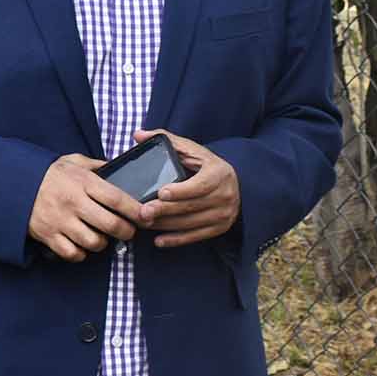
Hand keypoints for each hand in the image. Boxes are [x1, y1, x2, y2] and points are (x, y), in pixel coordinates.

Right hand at [27, 154, 144, 260]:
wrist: (14, 183)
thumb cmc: (49, 174)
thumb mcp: (73, 161)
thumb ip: (97, 166)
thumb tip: (120, 168)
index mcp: (83, 182)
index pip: (117, 199)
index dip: (136, 210)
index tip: (146, 216)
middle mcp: (73, 202)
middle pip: (111, 225)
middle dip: (127, 231)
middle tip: (128, 230)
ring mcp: (60, 221)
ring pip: (94, 242)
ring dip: (103, 243)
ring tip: (102, 236)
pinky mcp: (49, 235)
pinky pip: (73, 254)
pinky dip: (81, 253)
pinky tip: (82, 244)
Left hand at [134, 129, 240, 247]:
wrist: (238, 185)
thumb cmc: (208, 166)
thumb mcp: (192, 150)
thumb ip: (166, 140)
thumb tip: (138, 135)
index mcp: (219, 173)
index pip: (200, 185)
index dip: (181, 191)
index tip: (161, 192)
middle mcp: (225, 195)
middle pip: (191, 206)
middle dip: (165, 210)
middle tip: (143, 211)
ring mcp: (223, 214)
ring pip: (191, 223)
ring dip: (166, 225)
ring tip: (144, 223)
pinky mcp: (219, 228)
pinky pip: (195, 236)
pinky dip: (176, 240)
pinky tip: (158, 241)